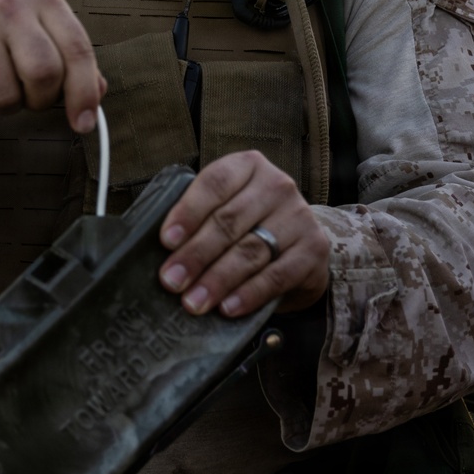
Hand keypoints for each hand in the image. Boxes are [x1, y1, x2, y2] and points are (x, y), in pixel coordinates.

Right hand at [0, 0, 104, 132]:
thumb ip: (72, 59)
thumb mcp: (42, 30)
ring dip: (6, 104)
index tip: (83, 123)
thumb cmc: (2, 29)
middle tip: (29, 95)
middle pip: (43, 74)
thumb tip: (97, 94)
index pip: (77, 49)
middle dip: (41, 99)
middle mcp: (8, 5)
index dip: (84, 92)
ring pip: (5, 96)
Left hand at [157, 151, 329, 317]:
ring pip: (250, 250)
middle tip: (171, 281)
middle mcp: (276, 185)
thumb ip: (197, 219)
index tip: (166, 240)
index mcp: (247, 166)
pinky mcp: (313, 249)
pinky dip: (249, 294)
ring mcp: (298, 216)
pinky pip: (277, 275)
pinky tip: (227, 308)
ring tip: (193, 301)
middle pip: (229, 221)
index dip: (188, 212)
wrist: (300, 244)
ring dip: (218, 279)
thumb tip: (159, 251)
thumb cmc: (249, 224)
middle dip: (195, 254)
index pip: (215, 183)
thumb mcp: (224, 208)